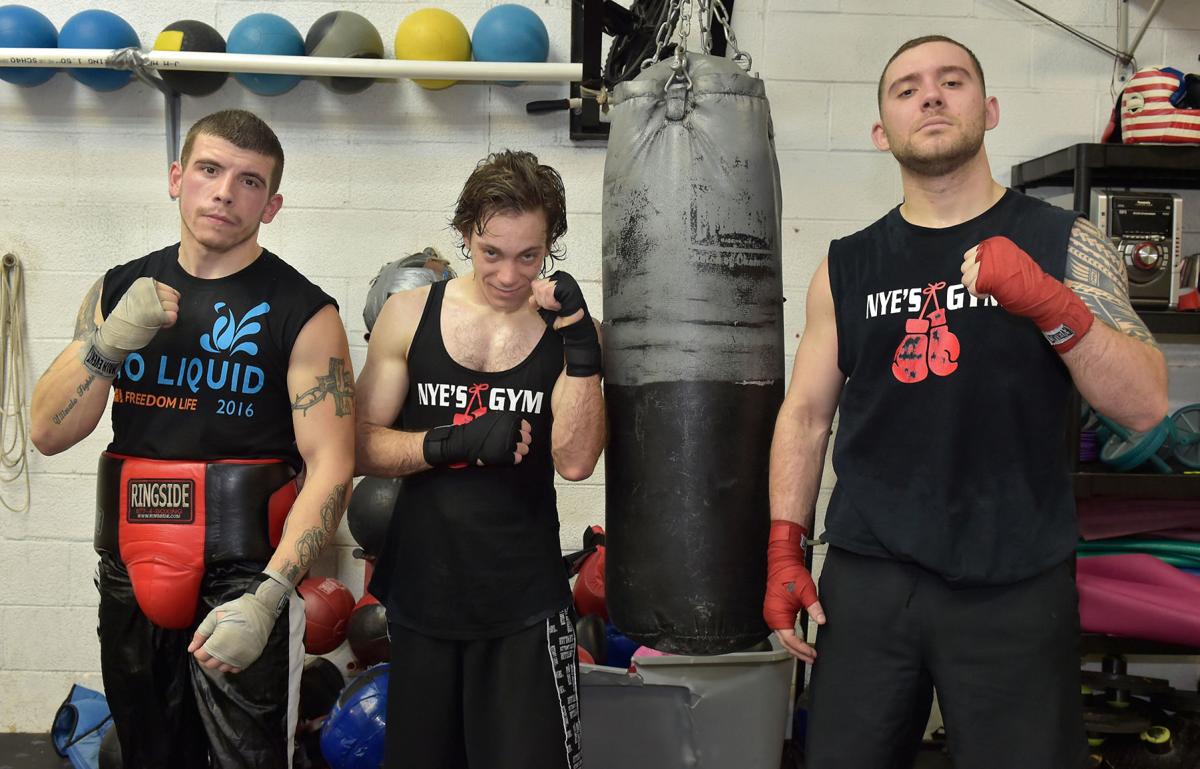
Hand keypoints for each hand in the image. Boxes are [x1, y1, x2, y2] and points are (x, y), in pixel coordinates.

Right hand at [96, 278, 178, 357]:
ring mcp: (152, 302)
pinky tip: (161, 324)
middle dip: (170, 308)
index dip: (169, 301)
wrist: (117, 330)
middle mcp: (149, 290)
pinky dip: (170, 322)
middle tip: (159, 315)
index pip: (170, 290)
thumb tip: (176, 296)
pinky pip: (173, 316)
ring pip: (174, 306)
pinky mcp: (156, 314)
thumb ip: (154, 293)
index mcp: (144, 284)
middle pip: (174, 298)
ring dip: (169, 315)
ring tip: (158, 319)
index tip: (161, 307)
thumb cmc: (130, 315)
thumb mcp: (138, 297)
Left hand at [188, 569, 289, 673]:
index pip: (201, 656)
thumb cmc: (237, 609)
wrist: (261, 608)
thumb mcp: (215, 616)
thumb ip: (201, 633)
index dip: (199, 650)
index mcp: (218, 642)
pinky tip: (231, 654)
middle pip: (210, 665)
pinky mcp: (251, 657)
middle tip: (210, 646)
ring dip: (218, 661)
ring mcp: (241, 657)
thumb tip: (191, 649)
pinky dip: (231, 664)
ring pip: (222, 668)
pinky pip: (236, 669)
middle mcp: (229, 653)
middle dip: (206, 657)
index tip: (203, 643)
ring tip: (221, 649)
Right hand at [423, 412, 531, 466]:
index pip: (526, 426)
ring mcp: (508, 443)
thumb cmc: (475, 429)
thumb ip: (505, 421)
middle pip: (527, 438)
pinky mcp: (504, 456)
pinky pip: (517, 458)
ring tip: (511, 451)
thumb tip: (518, 425)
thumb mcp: (492, 418)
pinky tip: (509, 457)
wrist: (463, 441)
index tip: (519, 434)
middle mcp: (511, 430)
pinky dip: (514, 459)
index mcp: (509, 420)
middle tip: (515, 444)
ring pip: (524, 449)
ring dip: (519, 450)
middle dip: (522, 441)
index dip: (523, 431)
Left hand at [529, 272, 600, 376]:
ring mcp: (565, 281)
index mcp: (555, 281)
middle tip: (554, 308)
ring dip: (547, 303)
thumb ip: (537, 300)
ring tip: (557, 308)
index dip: (539, 298)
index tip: (550, 306)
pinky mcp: (568, 287)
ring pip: (542, 289)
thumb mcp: (545, 308)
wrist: (574, 328)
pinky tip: (559, 307)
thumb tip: (532, 297)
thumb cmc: (563, 318)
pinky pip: (549, 292)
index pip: (536, 284)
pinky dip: (551, 303)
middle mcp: (561, 278)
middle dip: (542, 301)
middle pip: (537, 286)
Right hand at [763, 520, 824, 663]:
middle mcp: (772, 618)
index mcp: (777, 615)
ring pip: (783, 638)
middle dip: (799, 652)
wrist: (782, 563)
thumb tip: (822, 621)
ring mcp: (772, 615)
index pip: (790, 640)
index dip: (802, 649)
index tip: (813, 654)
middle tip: (812, 659)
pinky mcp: (776, 612)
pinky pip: (783, 630)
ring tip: (808, 653)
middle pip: (785, 643)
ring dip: (795, 647)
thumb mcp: (806, 591)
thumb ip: (814, 607)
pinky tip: (801, 642)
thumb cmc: (791, 575)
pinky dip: (792, 638)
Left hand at [961, 237, 1093, 352]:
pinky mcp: (988, 277)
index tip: (984, 274)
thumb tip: (971, 263)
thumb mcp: (1008, 260)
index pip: (968, 255)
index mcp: (996, 244)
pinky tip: (989, 293)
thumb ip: (991, 258)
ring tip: (989, 288)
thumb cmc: (1024, 277)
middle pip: (964, 267)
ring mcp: (989, 263)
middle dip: (972, 278)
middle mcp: (991, 251)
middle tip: (986, 284)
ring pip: (966, 278)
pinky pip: (971, 288)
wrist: (1038, 290)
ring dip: (974, 286)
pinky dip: (978, 294)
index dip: (973, 268)